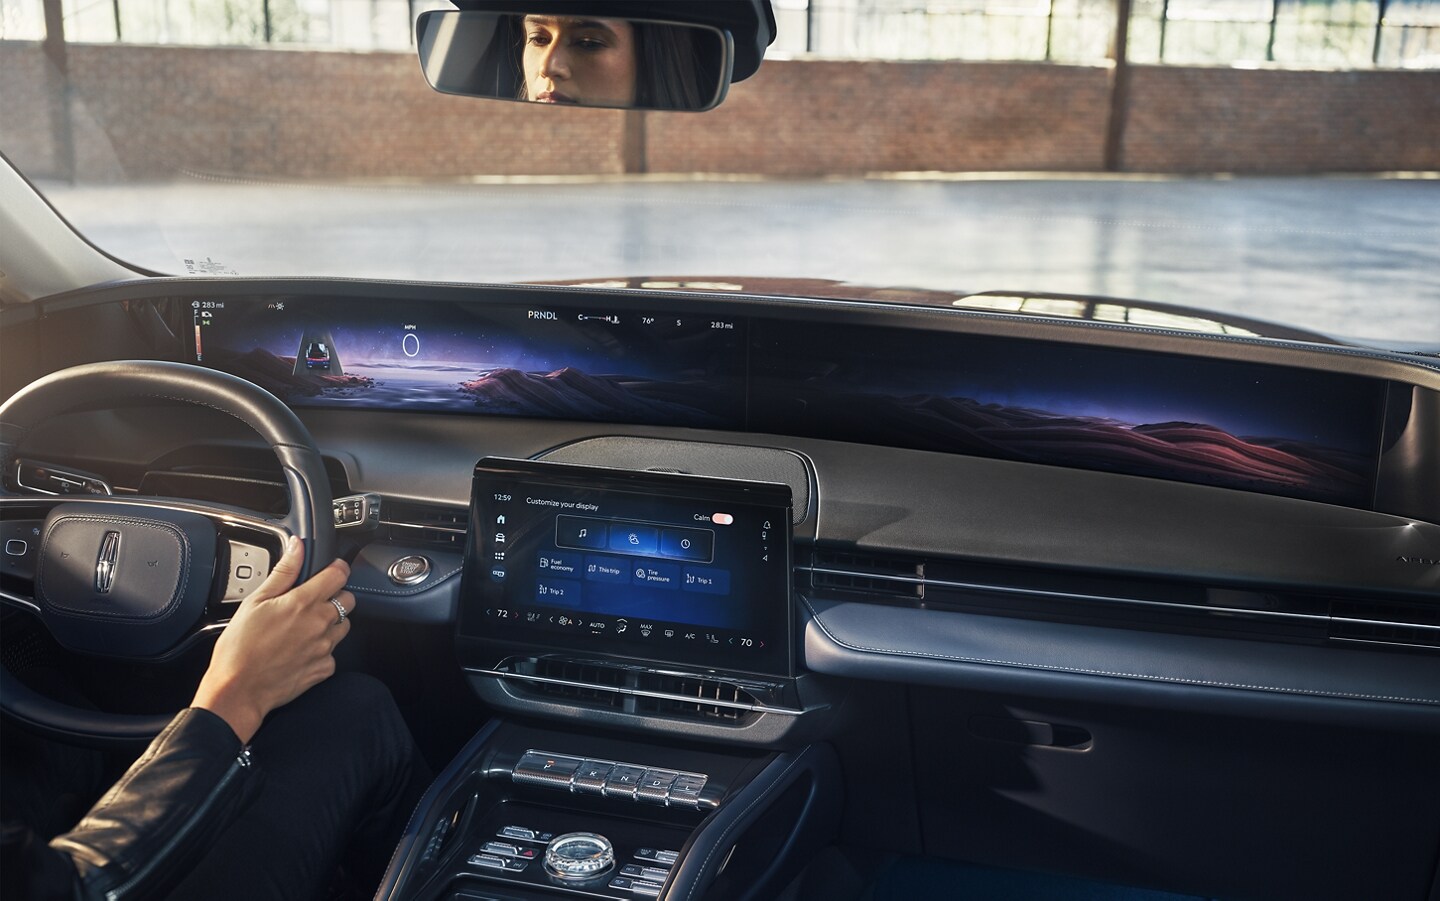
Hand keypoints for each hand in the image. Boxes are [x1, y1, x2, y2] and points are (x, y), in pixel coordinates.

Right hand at [192, 536, 353, 742]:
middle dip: (336, 597)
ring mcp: (325, 648)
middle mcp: (320, 624)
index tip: (330, 570)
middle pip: (348, 600)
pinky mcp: (324, 669)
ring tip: (305, 628)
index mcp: (304, 603)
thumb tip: (298, 546)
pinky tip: (302, 650)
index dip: (336, 568)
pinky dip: (323, 650)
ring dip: (331, 623)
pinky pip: (334, 653)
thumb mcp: (255, 601)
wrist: (238, 690)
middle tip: (313, 602)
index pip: (339, 574)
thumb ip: (283, 571)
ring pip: (344, 626)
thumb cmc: (240, 647)